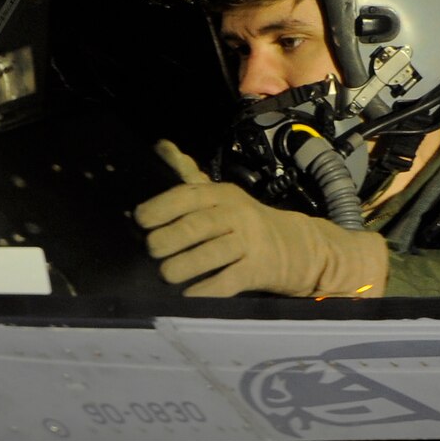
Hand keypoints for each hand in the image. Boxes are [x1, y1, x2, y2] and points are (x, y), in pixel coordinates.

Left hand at [135, 141, 387, 297]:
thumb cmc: (246, 223)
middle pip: (198, 225)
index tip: (140, 219)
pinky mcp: (258, 270)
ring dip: (184, 265)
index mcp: (222, 195)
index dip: (162, 206)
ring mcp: (249, 243)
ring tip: (167, 274)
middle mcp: (236, 215)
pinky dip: (206, 290)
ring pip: (212, 253)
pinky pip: (228, 281)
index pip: (189, 195)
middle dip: (169, 238)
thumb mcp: (222, 196)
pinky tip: (190, 295)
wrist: (298, 247)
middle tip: (152, 250)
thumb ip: (189, 175)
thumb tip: (160, 146)